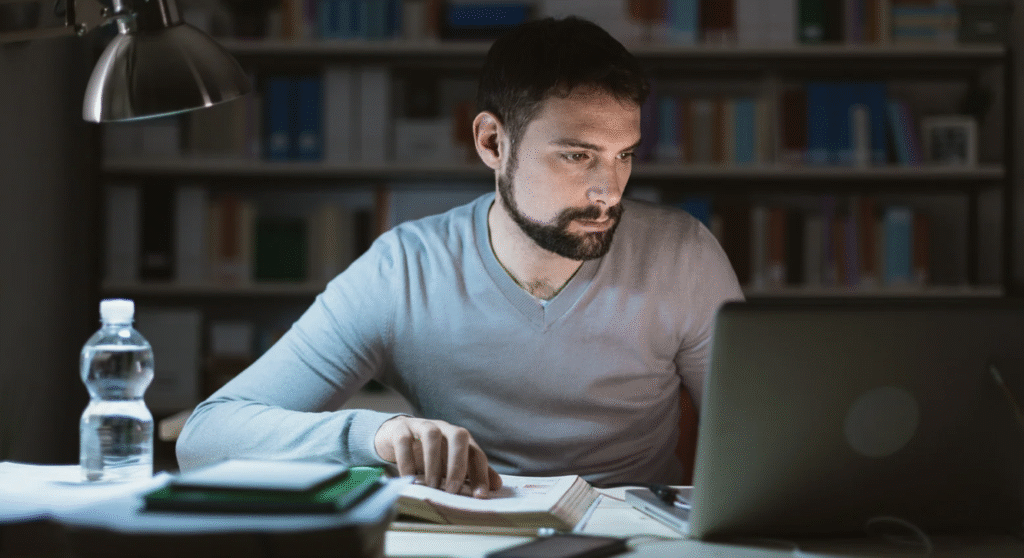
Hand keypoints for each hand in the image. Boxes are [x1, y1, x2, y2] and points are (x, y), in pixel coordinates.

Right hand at [374, 416, 501, 497]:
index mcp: (460, 439)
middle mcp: (445, 428)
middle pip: (459, 436)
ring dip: (433, 462)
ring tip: (432, 486)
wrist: (399, 435)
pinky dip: (406, 460)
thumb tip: (497, 486)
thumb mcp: (452, 464)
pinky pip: (404, 441)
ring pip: (432, 435)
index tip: (480, 496)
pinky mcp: (401, 429)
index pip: (476, 453)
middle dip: (458, 464)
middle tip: (453, 490)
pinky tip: (409, 479)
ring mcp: (422, 426)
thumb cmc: (431, 453)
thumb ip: (473, 473)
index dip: (481, 474)